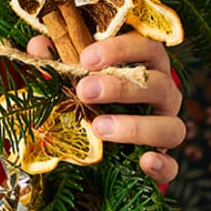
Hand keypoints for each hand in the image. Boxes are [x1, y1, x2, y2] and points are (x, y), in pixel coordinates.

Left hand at [26, 32, 184, 183]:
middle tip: (84, 91)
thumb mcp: (73, 78)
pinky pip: (174, 166)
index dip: (120, 50)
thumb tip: (37, 44)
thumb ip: (57, 61)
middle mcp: (164, 94)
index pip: (147, 47)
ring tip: (99, 127)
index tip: (86, 59)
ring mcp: (167, 127)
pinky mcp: (164, 160)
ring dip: (137, 127)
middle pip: (158, 84)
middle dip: (121, 87)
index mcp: (146, 66)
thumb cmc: (91, 98)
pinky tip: (145, 161)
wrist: (102, 144)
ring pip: (171, 126)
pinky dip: (163, 164)